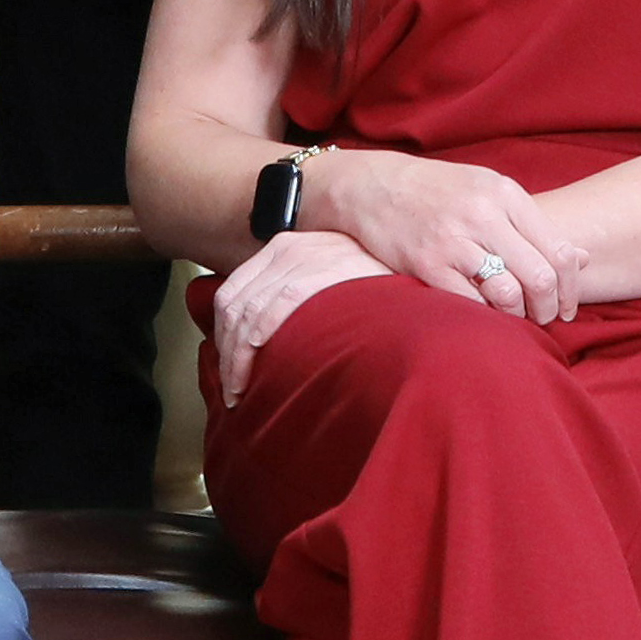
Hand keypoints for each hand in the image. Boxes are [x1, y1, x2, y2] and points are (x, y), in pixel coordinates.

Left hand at [205, 225, 381, 399]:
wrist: (418, 277)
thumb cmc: (377, 291)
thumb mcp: (328, 280)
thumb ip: (294, 296)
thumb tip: (260, 338)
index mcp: (285, 248)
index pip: (233, 292)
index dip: (222, 335)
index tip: (227, 367)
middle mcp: (289, 249)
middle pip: (234, 304)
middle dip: (226, 352)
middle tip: (232, 389)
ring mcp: (304, 259)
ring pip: (247, 312)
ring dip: (236, 357)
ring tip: (241, 391)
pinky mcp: (321, 271)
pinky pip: (273, 309)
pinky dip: (254, 344)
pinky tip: (255, 369)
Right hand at [316, 145, 589, 322]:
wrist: (375, 186)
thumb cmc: (440, 192)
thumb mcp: (490, 191)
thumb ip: (533, 224)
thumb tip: (583, 259)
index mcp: (505, 194)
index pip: (559, 250)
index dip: (571, 288)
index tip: (566, 306)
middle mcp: (483, 215)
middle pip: (540, 276)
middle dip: (549, 308)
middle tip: (544, 318)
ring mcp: (454, 240)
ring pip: (508, 292)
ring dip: (518, 314)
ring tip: (514, 316)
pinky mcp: (427, 264)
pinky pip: (470, 303)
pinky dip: (483, 315)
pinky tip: (484, 313)